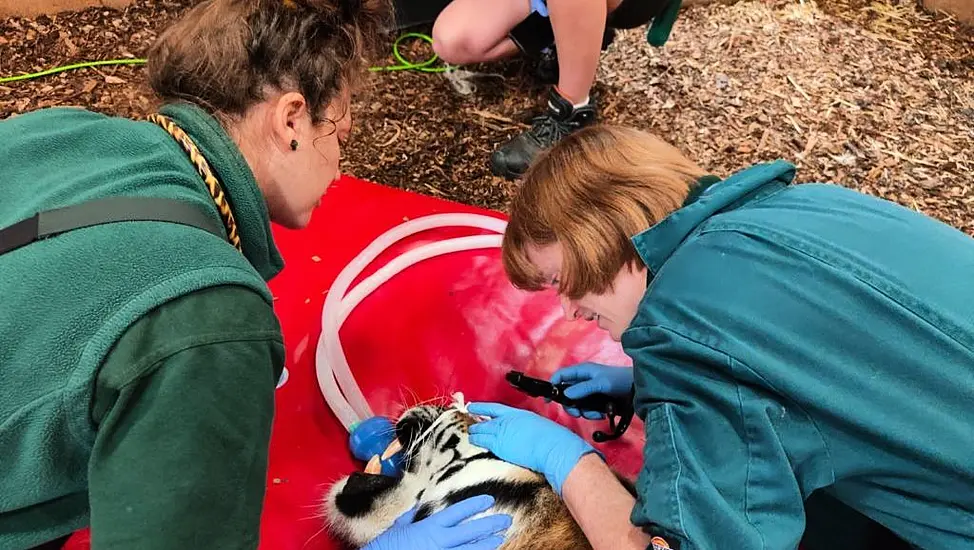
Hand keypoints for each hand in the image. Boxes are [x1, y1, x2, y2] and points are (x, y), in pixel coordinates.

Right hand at [363, 495, 510, 549]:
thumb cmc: (386, 546)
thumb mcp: (399, 528)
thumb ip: (412, 518)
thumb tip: (419, 508)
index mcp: (429, 527)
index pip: (457, 512)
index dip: (474, 505)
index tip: (488, 500)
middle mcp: (440, 542)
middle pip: (471, 532)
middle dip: (490, 525)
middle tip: (506, 521)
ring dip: (486, 545)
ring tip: (500, 540)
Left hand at [467, 403, 599, 495]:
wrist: (551, 447)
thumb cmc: (552, 437)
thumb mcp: (536, 424)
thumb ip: (525, 426)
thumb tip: (523, 431)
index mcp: (516, 414)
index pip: (494, 408)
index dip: (481, 407)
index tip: (472, 406)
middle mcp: (506, 422)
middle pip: (485, 421)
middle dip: (476, 423)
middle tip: (470, 423)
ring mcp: (501, 434)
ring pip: (481, 432)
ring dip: (474, 433)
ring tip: (470, 434)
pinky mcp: (499, 447)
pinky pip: (483, 443)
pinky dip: (477, 442)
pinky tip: (474, 442)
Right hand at [550, 363, 633, 418]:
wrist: (639, 390)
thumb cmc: (620, 380)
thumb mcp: (601, 383)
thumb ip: (583, 389)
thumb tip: (566, 395)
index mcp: (582, 371)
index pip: (561, 376)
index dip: (553, 385)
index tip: (548, 400)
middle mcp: (584, 381)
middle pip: (566, 394)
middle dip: (571, 405)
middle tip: (578, 412)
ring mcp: (590, 392)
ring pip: (577, 404)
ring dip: (584, 411)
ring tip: (596, 413)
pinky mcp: (597, 402)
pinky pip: (588, 410)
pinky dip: (592, 414)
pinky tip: (602, 414)